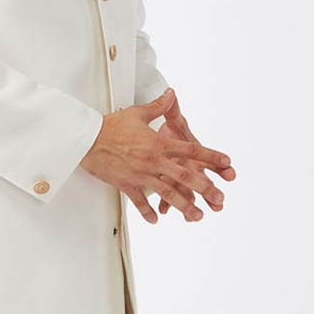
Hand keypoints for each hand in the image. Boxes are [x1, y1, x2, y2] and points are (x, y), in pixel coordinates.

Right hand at [80, 87, 234, 222]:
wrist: (88, 139)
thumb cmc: (111, 126)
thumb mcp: (138, 113)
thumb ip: (159, 106)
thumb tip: (171, 94)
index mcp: (159, 144)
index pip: (190, 150)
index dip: (210, 156)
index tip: (226, 163)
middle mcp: (153, 161)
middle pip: (184, 176)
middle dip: (204, 188)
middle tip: (218, 198)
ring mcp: (141, 175)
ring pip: (167, 193)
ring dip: (183, 205)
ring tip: (196, 215)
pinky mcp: (127, 184)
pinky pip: (140, 202)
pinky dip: (147, 212)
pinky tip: (156, 219)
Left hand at [152, 89, 236, 215]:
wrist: (152, 141)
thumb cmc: (166, 132)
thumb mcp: (169, 121)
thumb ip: (171, 109)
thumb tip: (172, 93)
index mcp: (192, 151)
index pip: (209, 157)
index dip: (220, 165)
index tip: (230, 172)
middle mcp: (188, 166)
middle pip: (202, 180)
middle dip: (211, 191)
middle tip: (219, 201)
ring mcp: (178, 176)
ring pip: (187, 192)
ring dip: (192, 204)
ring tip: (195, 216)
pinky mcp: (166, 183)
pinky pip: (167, 196)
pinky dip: (167, 204)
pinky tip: (166, 212)